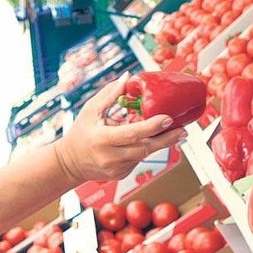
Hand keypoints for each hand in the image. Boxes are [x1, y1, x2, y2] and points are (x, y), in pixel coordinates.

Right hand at [54, 72, 186, 184]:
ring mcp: (116, 168)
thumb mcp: (90, 111)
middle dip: (167, 139)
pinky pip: (138, 160)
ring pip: (144, 155)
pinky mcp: (120, 174)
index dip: (152, 127)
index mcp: (101, 138)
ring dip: (160, 144)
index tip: (168, 118)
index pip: (131, 134)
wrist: (69, 162)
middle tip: (183, 129)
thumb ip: (109, 94)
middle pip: (144, 148)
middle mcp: (110, 156)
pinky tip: (149, 141)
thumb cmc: (79, 133)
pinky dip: (144, 149)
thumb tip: (128, 78)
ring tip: (175, 133)